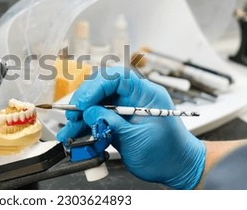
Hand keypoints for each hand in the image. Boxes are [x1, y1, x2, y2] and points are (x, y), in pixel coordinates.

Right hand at [57, 66, 204, 188]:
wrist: (177, 169)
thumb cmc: (168, 153)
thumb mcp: (137, 139)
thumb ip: (112, 123)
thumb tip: (89, 113)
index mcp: (146, 94)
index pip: (117, 77)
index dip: (96, 86)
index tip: (82, 102)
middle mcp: (133, 97)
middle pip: (102, 87)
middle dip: (84, 100)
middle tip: (73, 115)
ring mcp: (124, 109)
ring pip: (96, 104)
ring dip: (80, 117)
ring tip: (69, 130)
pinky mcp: (117, 121)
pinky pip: (97, 118)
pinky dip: (85, 127)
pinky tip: (75, 135)